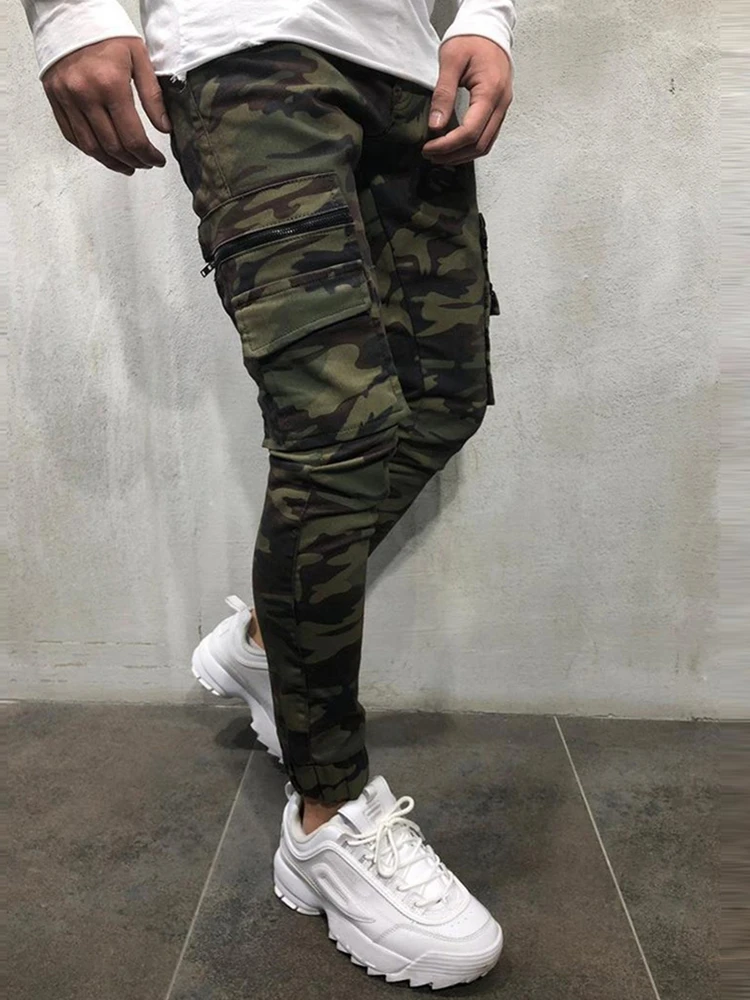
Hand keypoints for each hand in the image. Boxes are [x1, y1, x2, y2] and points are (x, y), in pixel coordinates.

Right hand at [42, 37, 170, 175]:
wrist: (69, 14)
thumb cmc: (107, 33)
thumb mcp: (139, 57)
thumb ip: (153, 95)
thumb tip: (164, 129)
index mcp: (110, 85)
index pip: (132, 137)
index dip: (147, 156)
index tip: (157, 160)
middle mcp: (85, 95)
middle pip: (112, 147)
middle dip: (133, 161)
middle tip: (145, 163)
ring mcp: (67, 98)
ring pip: (91, 147)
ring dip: (111, 162)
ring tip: (127, 165)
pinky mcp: (54, 98)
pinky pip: (72, 135)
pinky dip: (90, 150)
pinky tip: (104, 153)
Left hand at [423, 36, 512, 164]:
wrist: (489, 30)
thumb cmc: (471, 41)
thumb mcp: (451, 61)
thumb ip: (443, 94)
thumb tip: (435, 126)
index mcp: (491, 92)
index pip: (470, 132)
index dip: (448, 145)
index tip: (428, 147)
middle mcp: (501, 104)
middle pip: (479, 144)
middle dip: (453, 154)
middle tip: (430, 154)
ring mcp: (503, 108)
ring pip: (485, 145)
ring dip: (462, 155)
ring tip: (439, 155)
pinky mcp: (499, 109)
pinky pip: (487, 136)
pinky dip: (470, 146)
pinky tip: (454, 146)